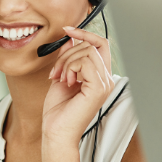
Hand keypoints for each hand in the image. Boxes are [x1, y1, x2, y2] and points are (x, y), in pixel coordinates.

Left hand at [42, 27, 113, 148]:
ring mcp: (104, 84)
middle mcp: (106, 80)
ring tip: (60, 78)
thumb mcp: (61, 76)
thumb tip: (70, 38)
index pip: (101, 44)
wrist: (56, 131)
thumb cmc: (58, 110)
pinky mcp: (98, 88)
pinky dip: (70, 68)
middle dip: (67, 54)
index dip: (85, 34)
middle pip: (90, 46)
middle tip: (56, 72)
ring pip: (86, 52)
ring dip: (66, 62)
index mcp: (100, 77)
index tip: (67, 30)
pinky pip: (85, 62)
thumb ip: (68, 58)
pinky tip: (66, 82)